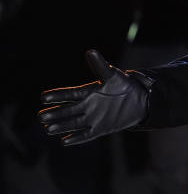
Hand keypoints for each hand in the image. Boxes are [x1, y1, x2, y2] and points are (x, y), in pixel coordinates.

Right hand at [38, 49, 152, 145]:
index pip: (69, 94)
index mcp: (88, 92)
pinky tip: (64, 141)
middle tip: (40, 117)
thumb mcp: (112, 75)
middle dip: (54, 113)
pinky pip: (87, 134)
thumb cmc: (124, 85)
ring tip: (47, 130)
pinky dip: (77, 138)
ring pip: (74, 123)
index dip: (57, 96)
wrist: (140, 100)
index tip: (43, 98)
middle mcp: (87, 105)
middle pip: (67, 110)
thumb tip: (90, 51)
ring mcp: (93, 118)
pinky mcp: (101, 128)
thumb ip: (100, 66)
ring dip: (61, 126)